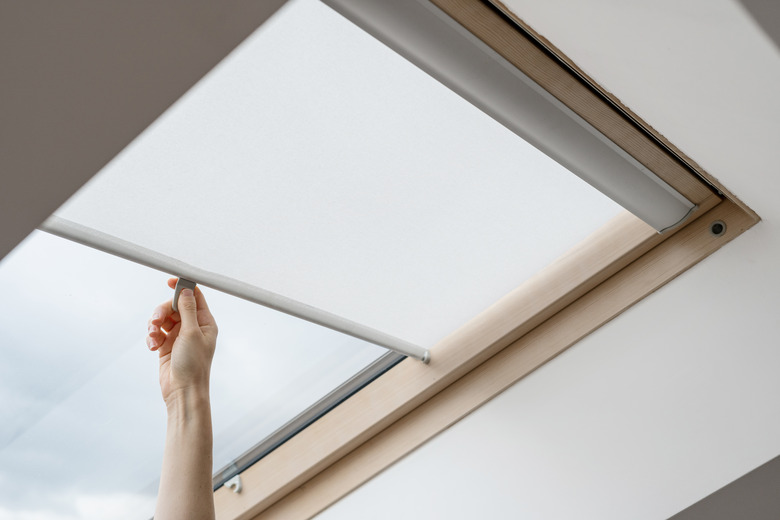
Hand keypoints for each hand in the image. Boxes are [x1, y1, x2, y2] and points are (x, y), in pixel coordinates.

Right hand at [146, 278, 217, 405]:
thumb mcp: (191, 333)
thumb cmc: (193, 364)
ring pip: (163, 319)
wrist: (183, 391)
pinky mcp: (166, 346)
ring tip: (153, 336)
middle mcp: (193, 328)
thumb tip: (186, 290)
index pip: (195, 297)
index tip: (169, 282)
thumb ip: (187, 310)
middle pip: (174, 307)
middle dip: (162, 311)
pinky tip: (153, 347)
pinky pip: (156, 333)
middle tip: (156, 320)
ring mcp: (179, 337)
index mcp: (205, 323)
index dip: (183, 287)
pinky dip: (152, 337)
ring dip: (154, 325)